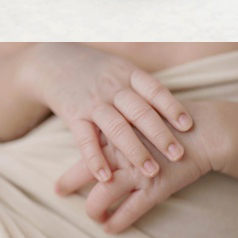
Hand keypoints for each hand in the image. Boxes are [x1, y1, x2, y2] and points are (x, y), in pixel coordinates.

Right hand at [26, 44, 193, 182]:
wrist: (49, 61)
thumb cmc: (92, 69)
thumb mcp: (119, 69)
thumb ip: (140, 87)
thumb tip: (173, 109)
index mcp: (127, 74)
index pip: (155, 90)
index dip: (172, 107)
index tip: (188, 126)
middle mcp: (111, 87)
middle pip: (140, 112)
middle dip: (160, 135)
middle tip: (178, 155)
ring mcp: (91, 101)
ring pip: (117, 127)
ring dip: (135, 151)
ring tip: (151, 171)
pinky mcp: (72, 114)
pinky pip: (85, 139)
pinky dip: (95, 158)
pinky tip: (105, 176)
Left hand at [54, 101, 223, 232]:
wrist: (206, 130)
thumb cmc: (172, 122)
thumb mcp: (140, 115)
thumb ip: (119, 127)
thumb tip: (101, 134)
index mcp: (115, 133)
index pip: (83, 150)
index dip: (69, 167)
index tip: (58, 180)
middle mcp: (120, 153)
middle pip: (84, 172)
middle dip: (68, 184)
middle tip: (59, 192)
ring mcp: (136, 172)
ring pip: (101, 197)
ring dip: (94, 211)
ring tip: (94, 216)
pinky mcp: (155, 187)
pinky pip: (129, 211)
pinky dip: (117, 222)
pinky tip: (110, 228)